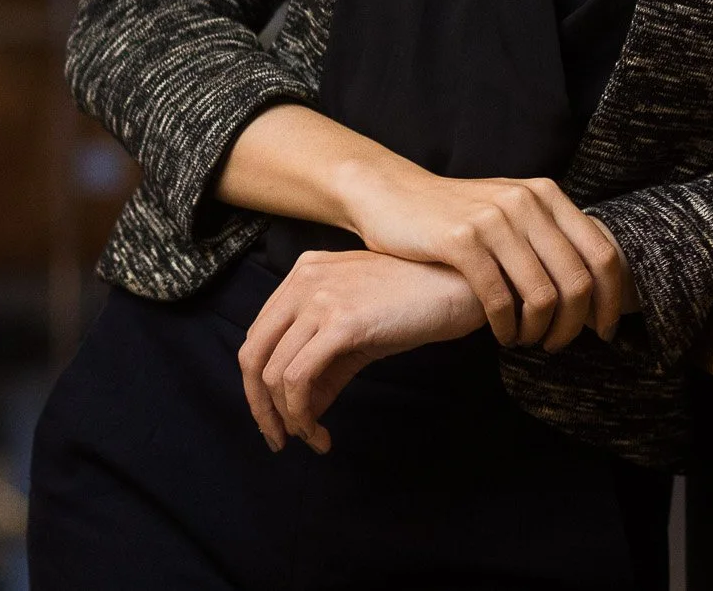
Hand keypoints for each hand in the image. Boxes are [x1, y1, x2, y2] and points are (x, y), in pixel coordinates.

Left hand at [238, 250, 484, 452]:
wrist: (460, 288)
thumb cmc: (415, 306)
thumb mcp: (358, 330)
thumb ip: (323, 363)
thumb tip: (297, 411)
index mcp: (303, 273)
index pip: (258, 336)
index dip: (258, 385)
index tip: (276, 419)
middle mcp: (303, 280)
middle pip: (253, 354)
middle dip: (260, 406)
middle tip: (278, 440)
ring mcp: (320, 297)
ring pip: (273, 373)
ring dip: (286, 419)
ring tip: (310, 439)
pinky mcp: (341, 321)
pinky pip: (297, 379)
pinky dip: (301, 415)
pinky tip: (320, 433)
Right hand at [336, 165, 628, 348]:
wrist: (393, 194)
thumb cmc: (457, 215)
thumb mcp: (511, 209)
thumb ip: (549, 235)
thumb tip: (594, 285)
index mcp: (547, 195)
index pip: (603, 253)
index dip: (612, 300)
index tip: (605, 331)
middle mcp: (527, 202)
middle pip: (578, 281)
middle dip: (573, 325)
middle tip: (557, 344)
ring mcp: (495, 220)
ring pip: (542, 295)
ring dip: (538, 331)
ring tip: (525, 340)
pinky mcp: (461, 240)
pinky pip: (499, 299)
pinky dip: (506, 326)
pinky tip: (500, 334)